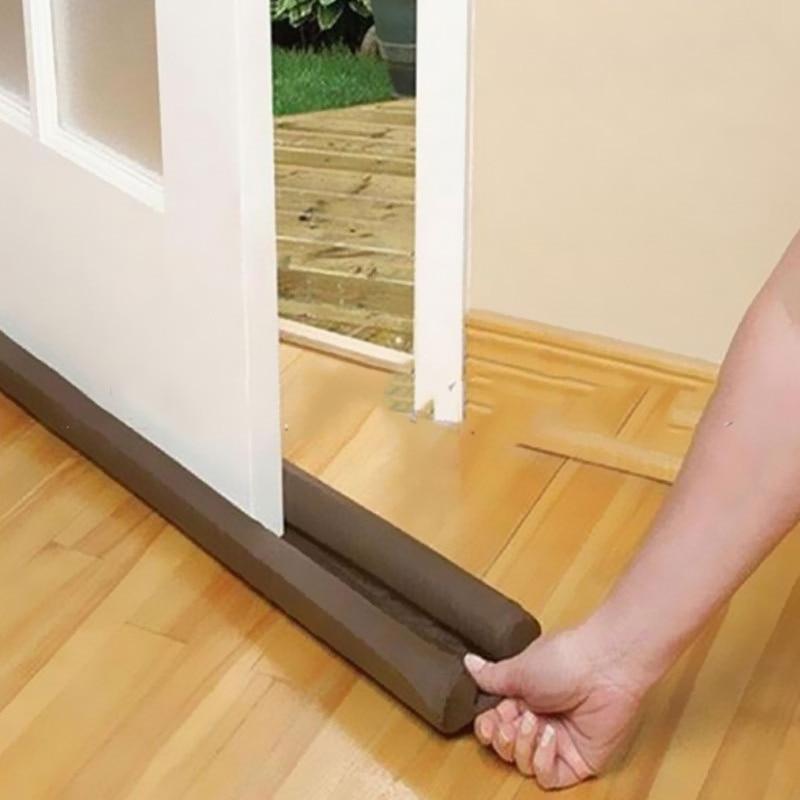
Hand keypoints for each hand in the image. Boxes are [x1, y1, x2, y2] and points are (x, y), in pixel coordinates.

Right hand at [465, 626, 648, 789]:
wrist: (603, 667)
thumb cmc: (563, 659)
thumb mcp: (518, 668)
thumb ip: (492, 676)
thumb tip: (468, 663)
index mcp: (523, 698)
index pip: (495, 724)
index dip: (487, 727)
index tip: (488, 721)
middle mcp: (539, 721)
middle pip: (506, 747)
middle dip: (502, 738)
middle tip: (507, 723)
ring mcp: (558, 743)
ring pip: (523, 764)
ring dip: (522, 745)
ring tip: (532, 722)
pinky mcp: (577, 761)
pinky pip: (549, 776)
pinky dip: (542, 760)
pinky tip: (549, 737)